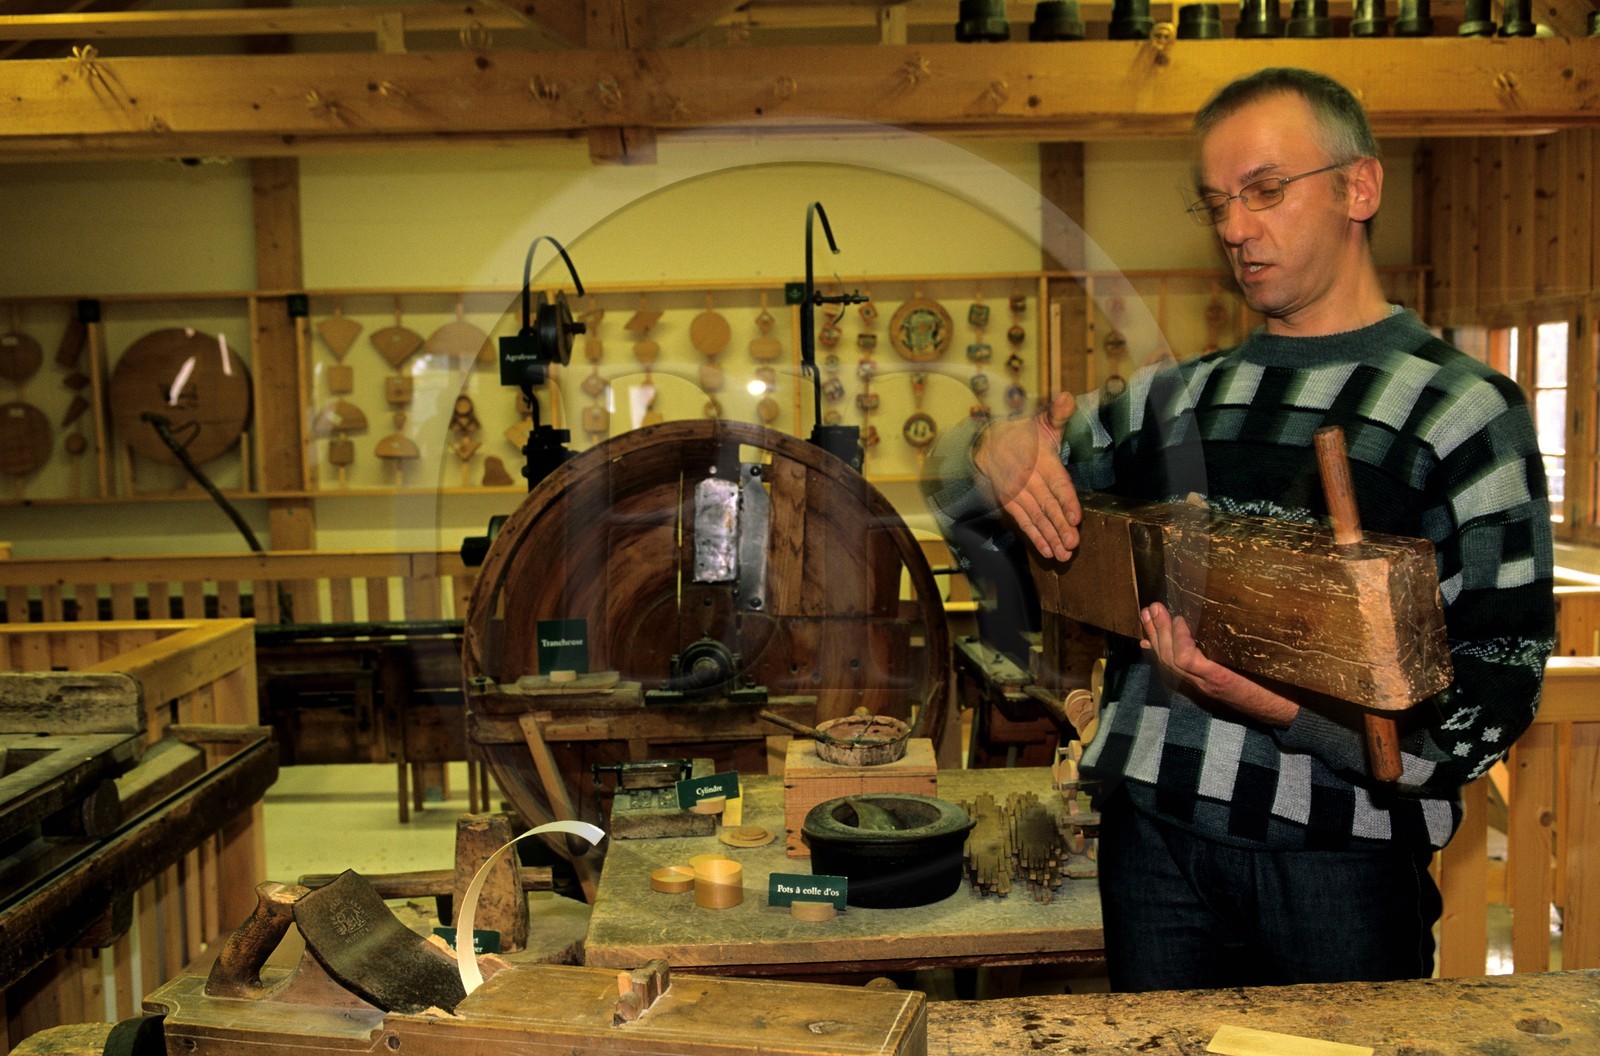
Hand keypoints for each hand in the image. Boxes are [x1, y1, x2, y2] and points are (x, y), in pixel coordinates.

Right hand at [972, 392, 1080, 560]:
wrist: (986, 442)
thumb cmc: (1024, 433)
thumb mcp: (1042, 421)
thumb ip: (1058, 413)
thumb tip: (1067, 397)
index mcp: (1040, 457)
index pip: (1055, 481)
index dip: (1065, 500)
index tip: (1075, 517)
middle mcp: (1027, 476)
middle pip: (1046, 504)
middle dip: (1059, 525)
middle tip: (1073, 544)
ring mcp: (1016, 491)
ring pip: (1035, 516)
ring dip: (1049, 536)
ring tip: (1063, 553)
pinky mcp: (1009, 502)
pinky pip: (1022, 520)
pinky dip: (1034, 536)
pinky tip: (1045, 549)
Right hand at [1139, 603, 1298, 726]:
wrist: (1288, 710)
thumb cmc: (1271, 687)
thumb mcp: (1241, 668)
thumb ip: (1223, 656)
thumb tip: (1212, 633)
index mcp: (1204, 680)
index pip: (1170, 660)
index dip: (1156, 640)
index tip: (1149, 619)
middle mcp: (1200, 684)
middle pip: (1166, 658)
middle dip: (1155, 632)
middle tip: (1149, 608)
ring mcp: (1208, 683)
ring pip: (1173, 659)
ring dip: (1163, 633)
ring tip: (1160, 612)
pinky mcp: (1220, 680)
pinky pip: (1191, 661)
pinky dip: (1182, 642)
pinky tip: (1182, 625)